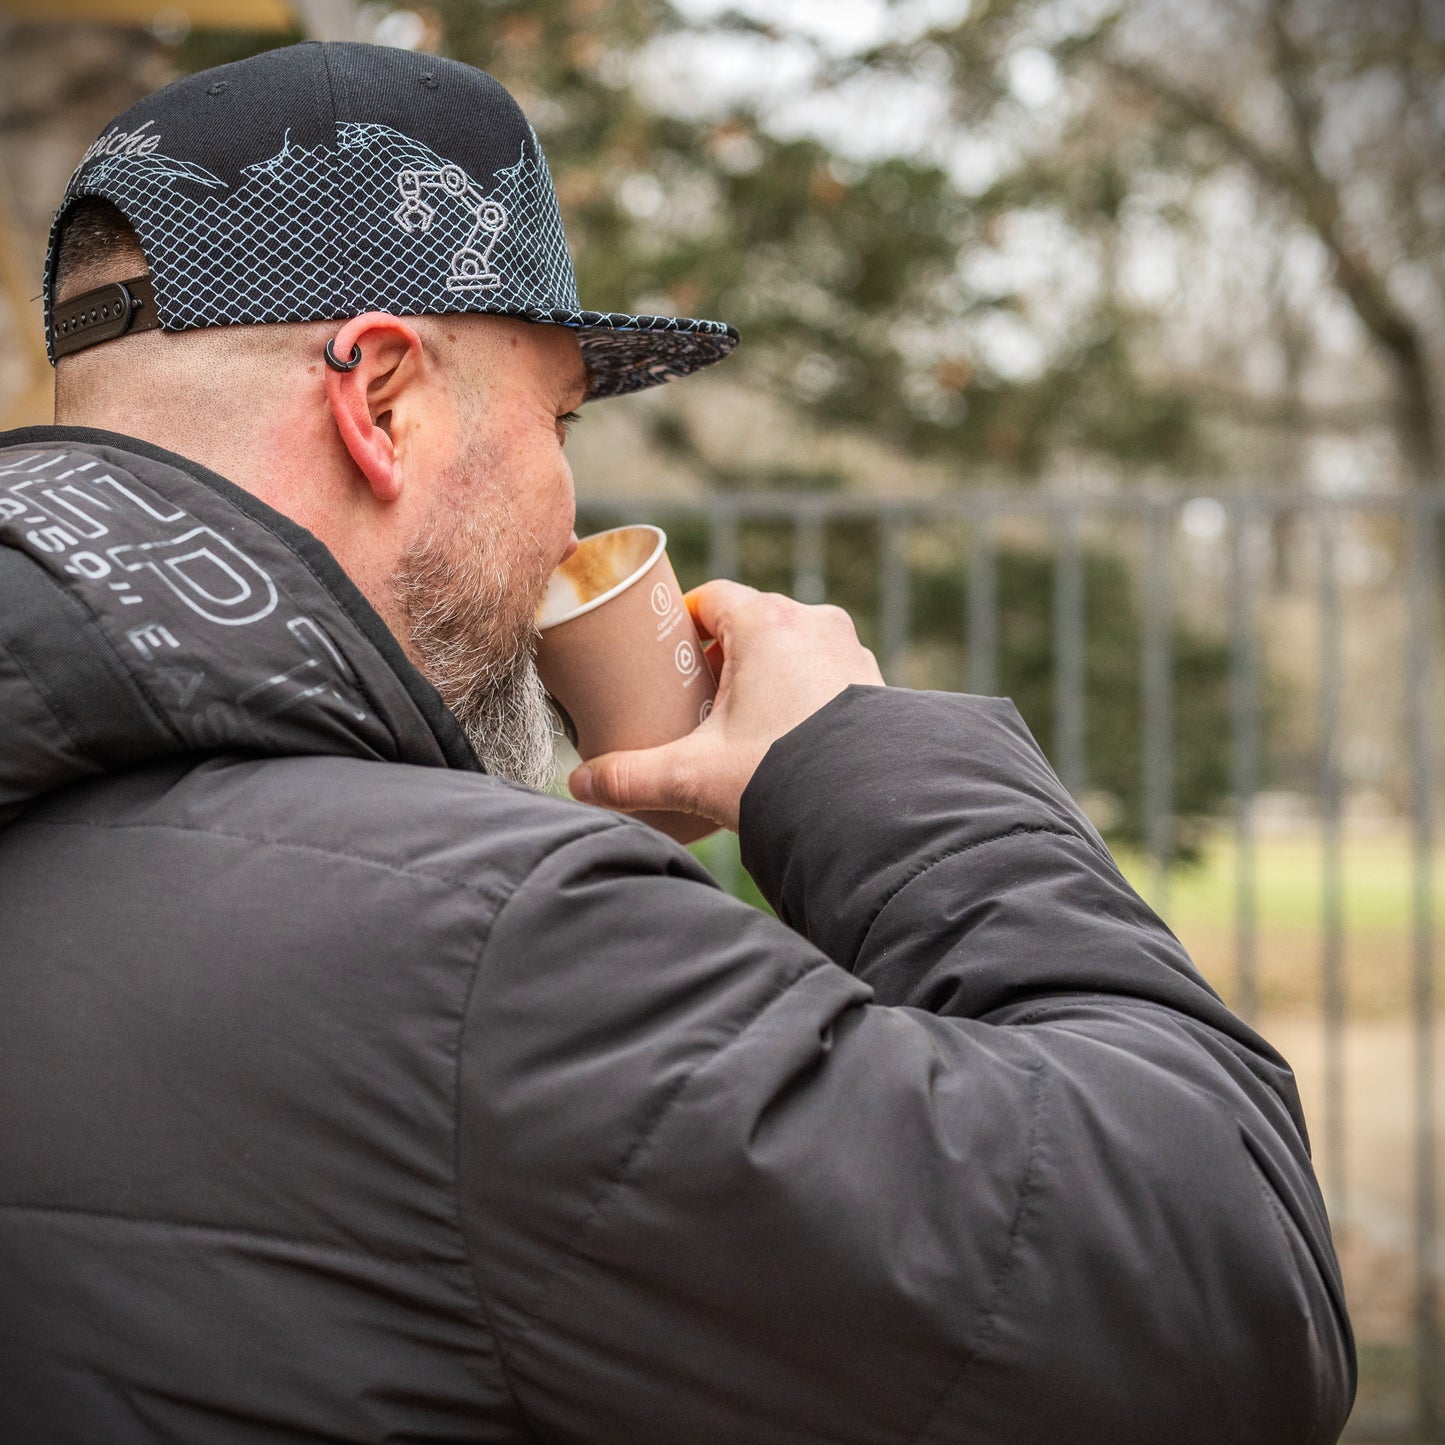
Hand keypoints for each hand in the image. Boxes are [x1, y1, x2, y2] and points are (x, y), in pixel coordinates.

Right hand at [569, 580, 884, 830]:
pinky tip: (787, 732)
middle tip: (691, 694)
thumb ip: (631, 777)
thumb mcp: (694, 776)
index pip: (711, 598)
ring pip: (792, 647)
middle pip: (750, 622)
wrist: (868, 810)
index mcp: (766, 623)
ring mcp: (849, 652)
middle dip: (719, 654)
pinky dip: (802, 691)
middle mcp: (813, 624)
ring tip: (738, 717)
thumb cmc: (784, 776)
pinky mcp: (874, 685)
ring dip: (764, 672)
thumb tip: (579, 788)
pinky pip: (825, 672)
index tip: (662, 651)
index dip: (681, 620)